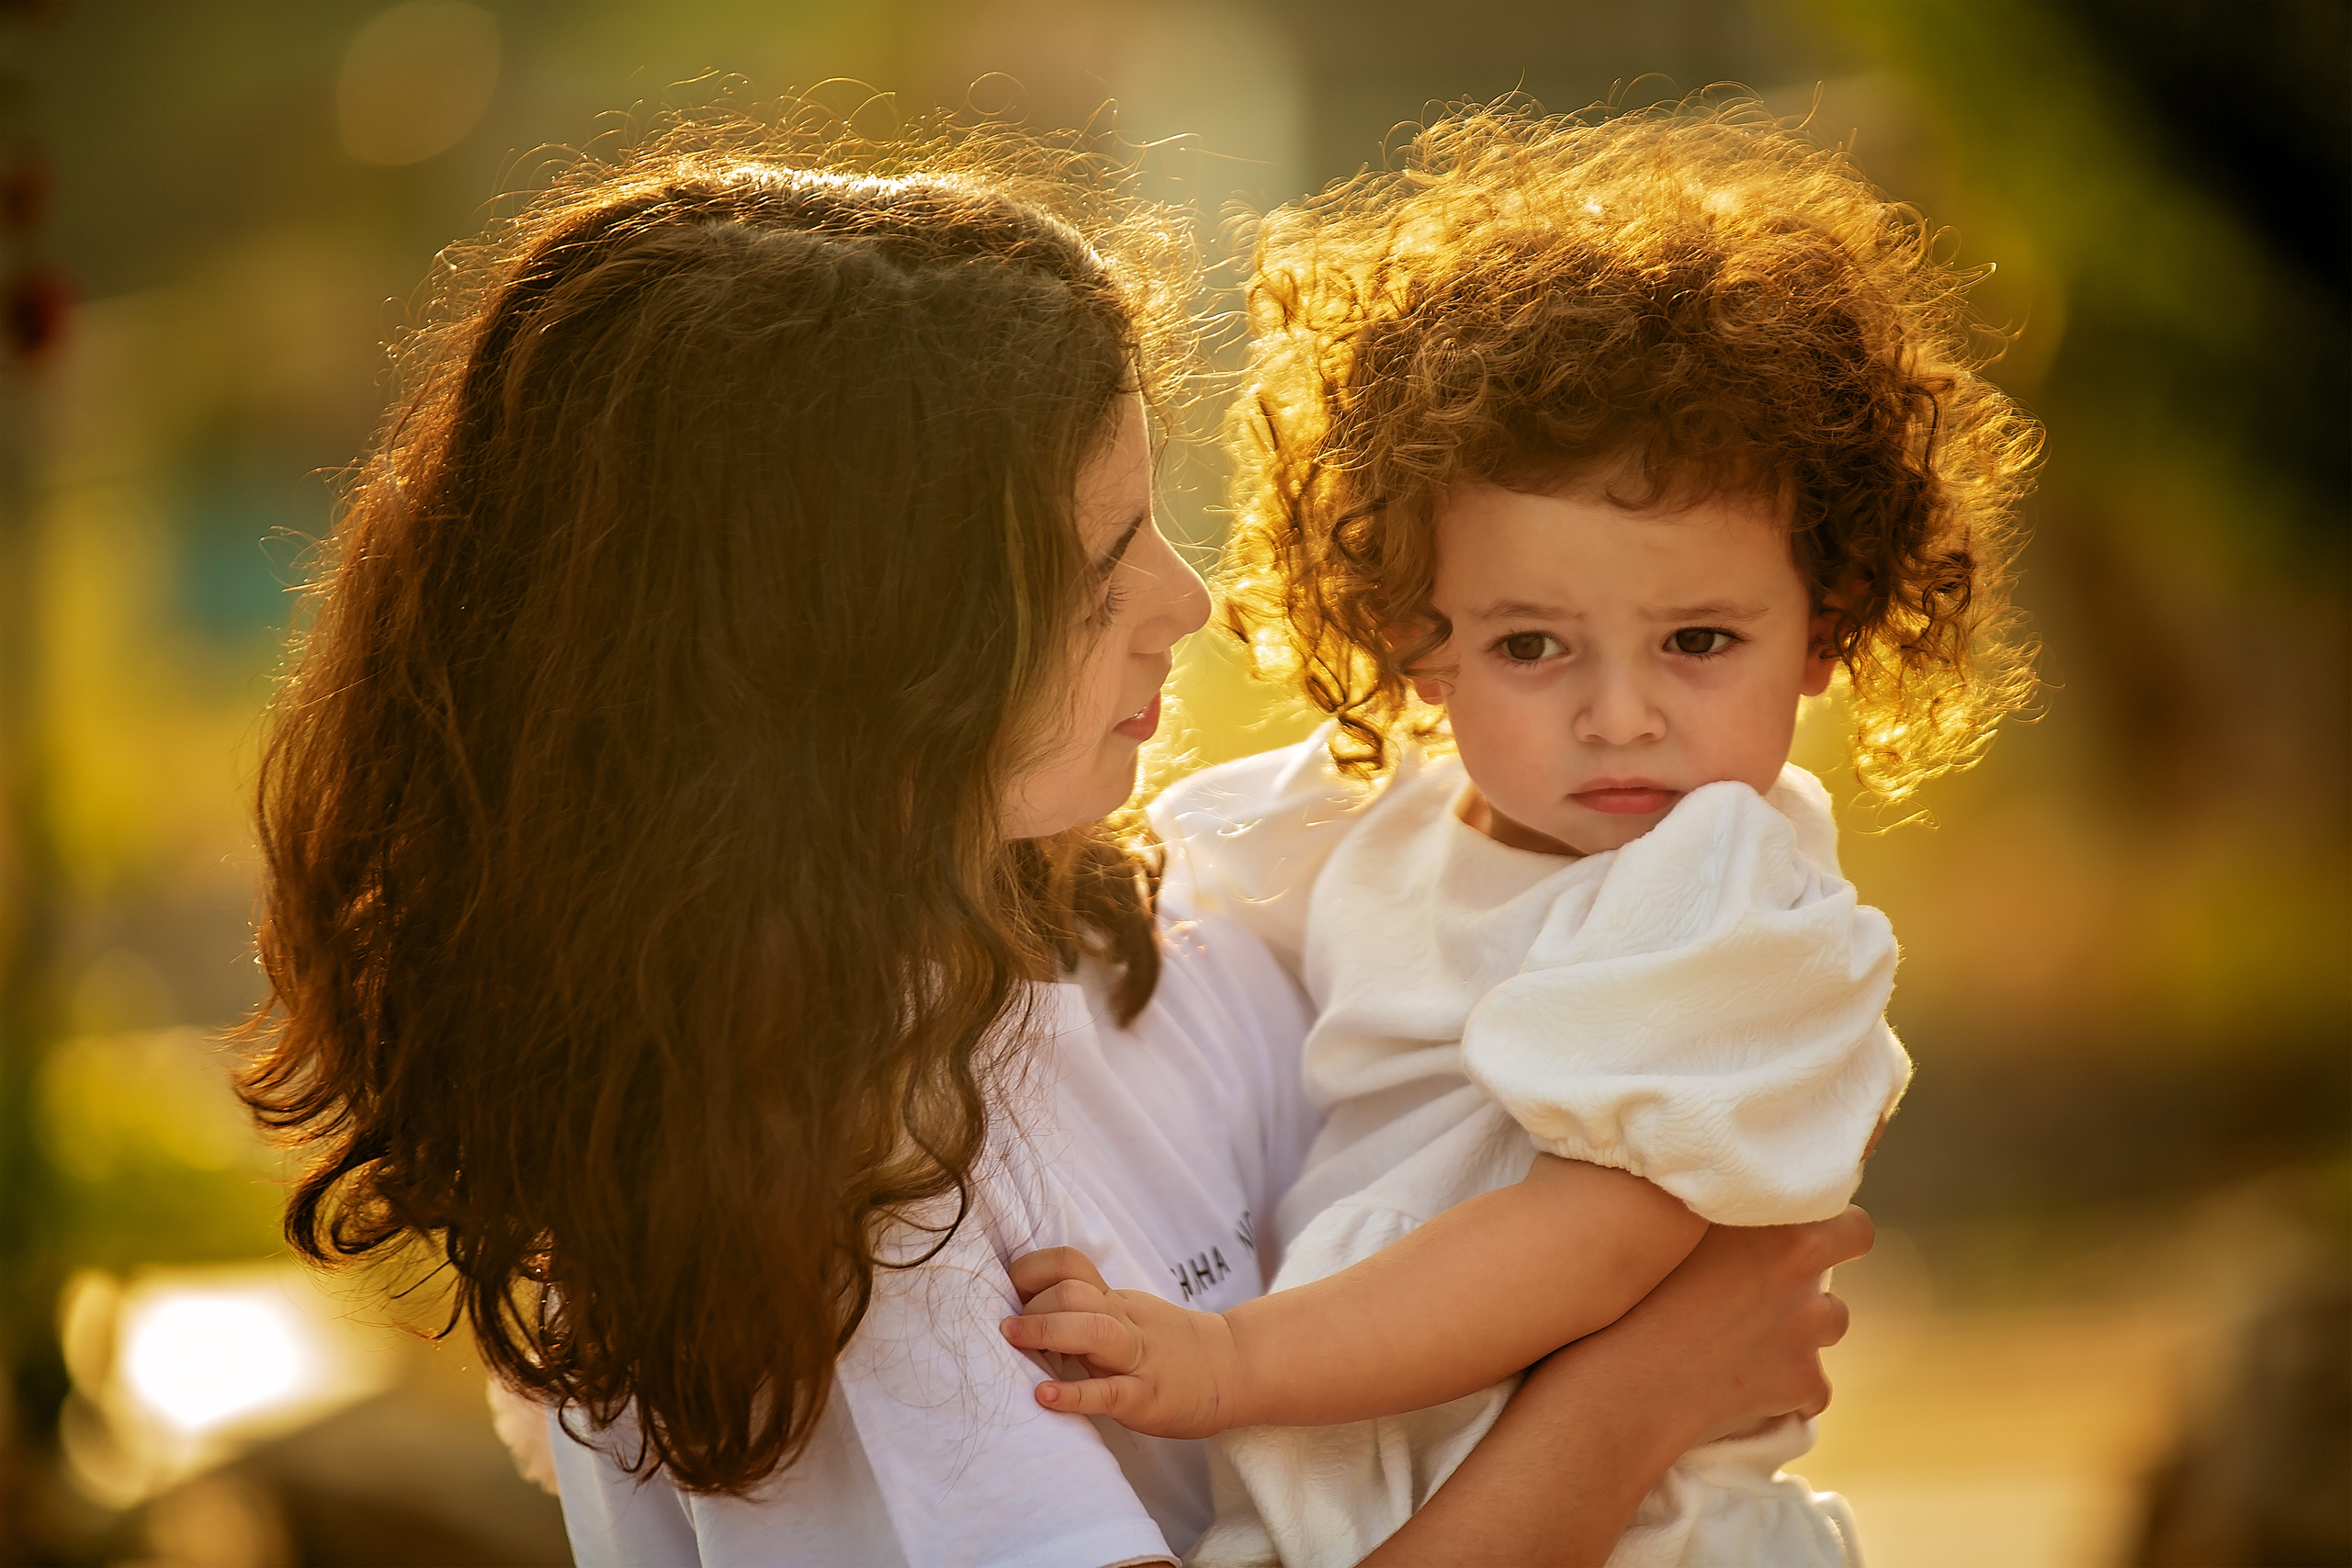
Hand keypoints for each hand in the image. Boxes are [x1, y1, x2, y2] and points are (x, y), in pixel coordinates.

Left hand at [1000, 1246, 1244, 1438]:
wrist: (1232, 1368)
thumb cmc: (1168, 1343)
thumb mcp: (1127, 1312)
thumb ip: (1085, 1307)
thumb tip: (1022, 1305)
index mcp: (1114, 1299)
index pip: (1069, 1263)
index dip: (1031, 1271)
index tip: (1008, 1294)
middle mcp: (1124, 1321)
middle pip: (1074, 1293)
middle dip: (1033, 1305)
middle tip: (1006, 1328)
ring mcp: (1137, 1360)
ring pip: (1093, 1332)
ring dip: (1048, 1332)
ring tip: (1014, 1341)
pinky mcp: (1146, 1398)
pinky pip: (1108, 1392)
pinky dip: (1073, 1394)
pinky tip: (1044, 1396)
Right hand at [1360, 1208, 1872, 1567]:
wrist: (1615, 1385)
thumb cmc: (1615, 1291)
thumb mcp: (1640, 1210)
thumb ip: (1671, 1175)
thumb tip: (1651, 1142)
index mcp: (1774, 1222)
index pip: (1837, 1196)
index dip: (1817, 1202)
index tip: (1790, 1208)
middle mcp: (1802, 1272)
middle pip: (1852, 1243)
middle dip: (1828, 1248)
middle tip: (1783, 1258)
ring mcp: (1806, 1333)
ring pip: (1830, 1320)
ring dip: (1801, 1320)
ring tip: (1749, 1326)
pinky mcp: (1800, 1387)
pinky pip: (1809, 1389)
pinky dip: (1785, 1389)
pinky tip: (1742, 1385)